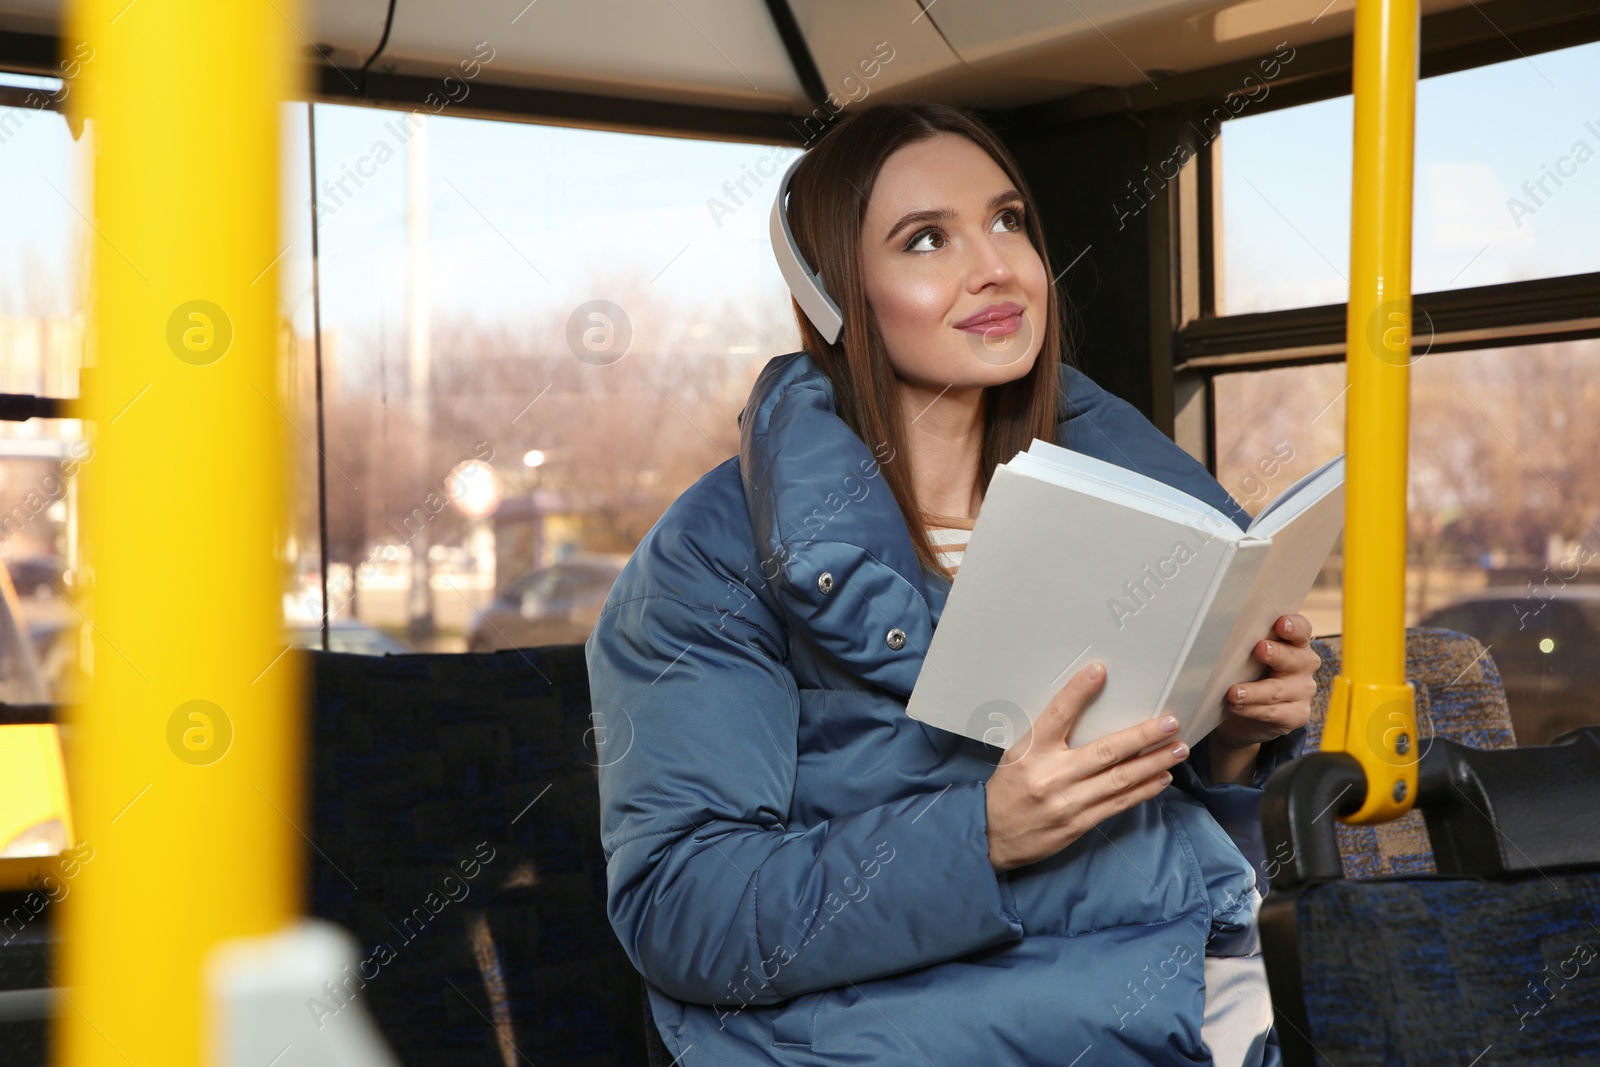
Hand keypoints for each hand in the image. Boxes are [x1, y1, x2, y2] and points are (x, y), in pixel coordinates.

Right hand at [984, 662, 1191, 871]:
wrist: (990, 835)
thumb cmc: (1007, 788)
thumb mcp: (1018, 754)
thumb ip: (1047, 737)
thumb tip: (1086, 713)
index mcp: (1032, 751)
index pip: (1057, 714)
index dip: (1078, 692)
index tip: (1100, 671)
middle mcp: (1051, 775)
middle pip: (1106, 751)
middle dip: (1143, 736)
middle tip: (1170, 723)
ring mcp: (1067, 802)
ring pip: (1120, 779)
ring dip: (1154, 763)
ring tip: (1178, 749)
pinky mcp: (1078, 824)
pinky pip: (1118, 803)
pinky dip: (1143, 790)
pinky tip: (1161, 777)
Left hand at [1211, 614, 1318, 771]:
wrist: (1247, 713)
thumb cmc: (1247, 673)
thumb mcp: (1247, 655)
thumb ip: (1244, 644)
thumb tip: (1218, 633)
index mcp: (1295, 643)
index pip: (1302, 630)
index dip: (1294, 625)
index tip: (1281, 623)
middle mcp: (1303, 665)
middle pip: (1294, 658)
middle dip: (1276, 653)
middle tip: (1260, 649)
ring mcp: (1303, 691)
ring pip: (1278, 690)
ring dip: (1254, 691)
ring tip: (1233, 692)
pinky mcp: (1297, 714)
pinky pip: (1274, 712)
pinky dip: (1252, 710)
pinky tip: (1237, 706)